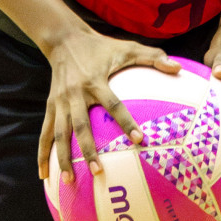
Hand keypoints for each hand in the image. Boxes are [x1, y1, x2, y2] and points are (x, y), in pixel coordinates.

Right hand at [41, 31, 178, 183]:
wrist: (64, 40)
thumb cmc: (101, 46)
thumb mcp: (127, 47)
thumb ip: (153, 57)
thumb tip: (178, 67)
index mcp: (95, 81)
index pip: (113, 104)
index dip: (126, 121)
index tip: (140, 139)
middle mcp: (75, 93)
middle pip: (80, 125)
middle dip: (88, 149)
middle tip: (98, 171)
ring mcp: (60, 102)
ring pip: (60, 134)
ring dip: (62, 158)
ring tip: (69, 180)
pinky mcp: (50, 107)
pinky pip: (45, 133)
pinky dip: (43, 154)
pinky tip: (44, 175)